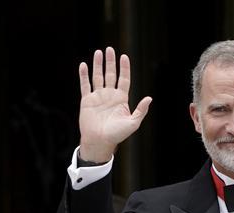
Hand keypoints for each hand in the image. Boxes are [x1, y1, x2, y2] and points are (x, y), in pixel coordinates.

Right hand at [77, 47, 152, 163]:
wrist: (99, 142)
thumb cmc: (117, 135)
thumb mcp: (133, 123)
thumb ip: (141, 110)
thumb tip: (149, 98)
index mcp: (121, 99)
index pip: (123, 79)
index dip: (124, 68)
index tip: (124, 56)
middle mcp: (109, 95)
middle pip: (110, 74)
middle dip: (110, 62)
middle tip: (109, 49)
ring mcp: (98, 97)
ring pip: (98, 76)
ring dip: (98, 65)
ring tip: (98, 52)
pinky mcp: (87, 100)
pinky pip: (85, 85)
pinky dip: (84, 75)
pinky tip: (84, 65)